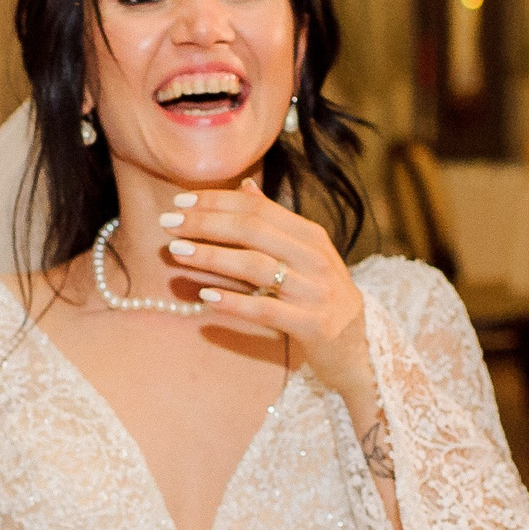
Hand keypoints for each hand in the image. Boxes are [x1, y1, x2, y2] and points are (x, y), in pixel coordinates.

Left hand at [160, 179, 372, 399]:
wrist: (360, 345)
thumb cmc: (321, 295)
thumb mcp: (305, 254)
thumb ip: (274, 221)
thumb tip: (244, 185)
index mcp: (309, 234)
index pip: (256, 208)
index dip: (216, 202)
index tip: (179, 203)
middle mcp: (314, 257)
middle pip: (253, 230)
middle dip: (206, 224)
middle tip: (168, 225)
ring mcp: (315, 290)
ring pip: (257, 265)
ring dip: (212, 256)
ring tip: (177, 253)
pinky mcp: (312, 324)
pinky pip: (268, 309)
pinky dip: (235, 302)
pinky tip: (206, 297)